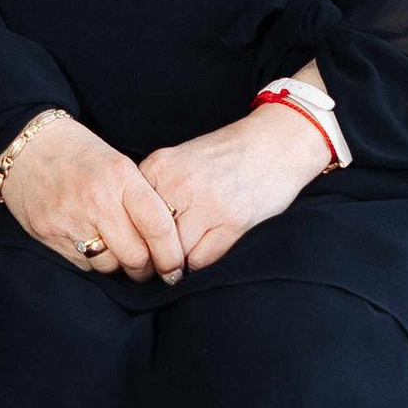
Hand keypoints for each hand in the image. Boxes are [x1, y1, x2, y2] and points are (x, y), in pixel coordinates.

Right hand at [0, 110, 186, 284]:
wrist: (26, 146)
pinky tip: (93, 245)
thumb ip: (141, 197)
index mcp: (120, 177)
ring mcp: (70, 219)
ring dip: (119, 265)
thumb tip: (165, 240)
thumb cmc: (79, 153)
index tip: (176, 267)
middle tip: (152, 268)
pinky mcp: (48, 234)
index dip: (172, 255)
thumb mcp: (118, 163)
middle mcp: (96, 200)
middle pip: (135, 256)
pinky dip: (93, 261)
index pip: (158, 227)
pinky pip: (82, 264)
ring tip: (120, 253)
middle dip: (148, 269)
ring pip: (109, 265)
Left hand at [137, 103, 331, 272]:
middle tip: (157, 261)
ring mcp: (207, 204)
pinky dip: (199, 264)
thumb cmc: (227, 156)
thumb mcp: (181, 160)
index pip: (129, 215)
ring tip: (182, 259)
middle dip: (152, 254)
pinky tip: (205, 251)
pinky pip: (201, 261)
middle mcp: (179, 184)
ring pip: (173, 254)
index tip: (138, 245)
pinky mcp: (233, 223)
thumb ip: (156, 188)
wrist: (277, 143)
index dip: (133, 235)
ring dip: (177, 263)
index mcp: (160, 167)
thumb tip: (133, 231)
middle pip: (148, 238)